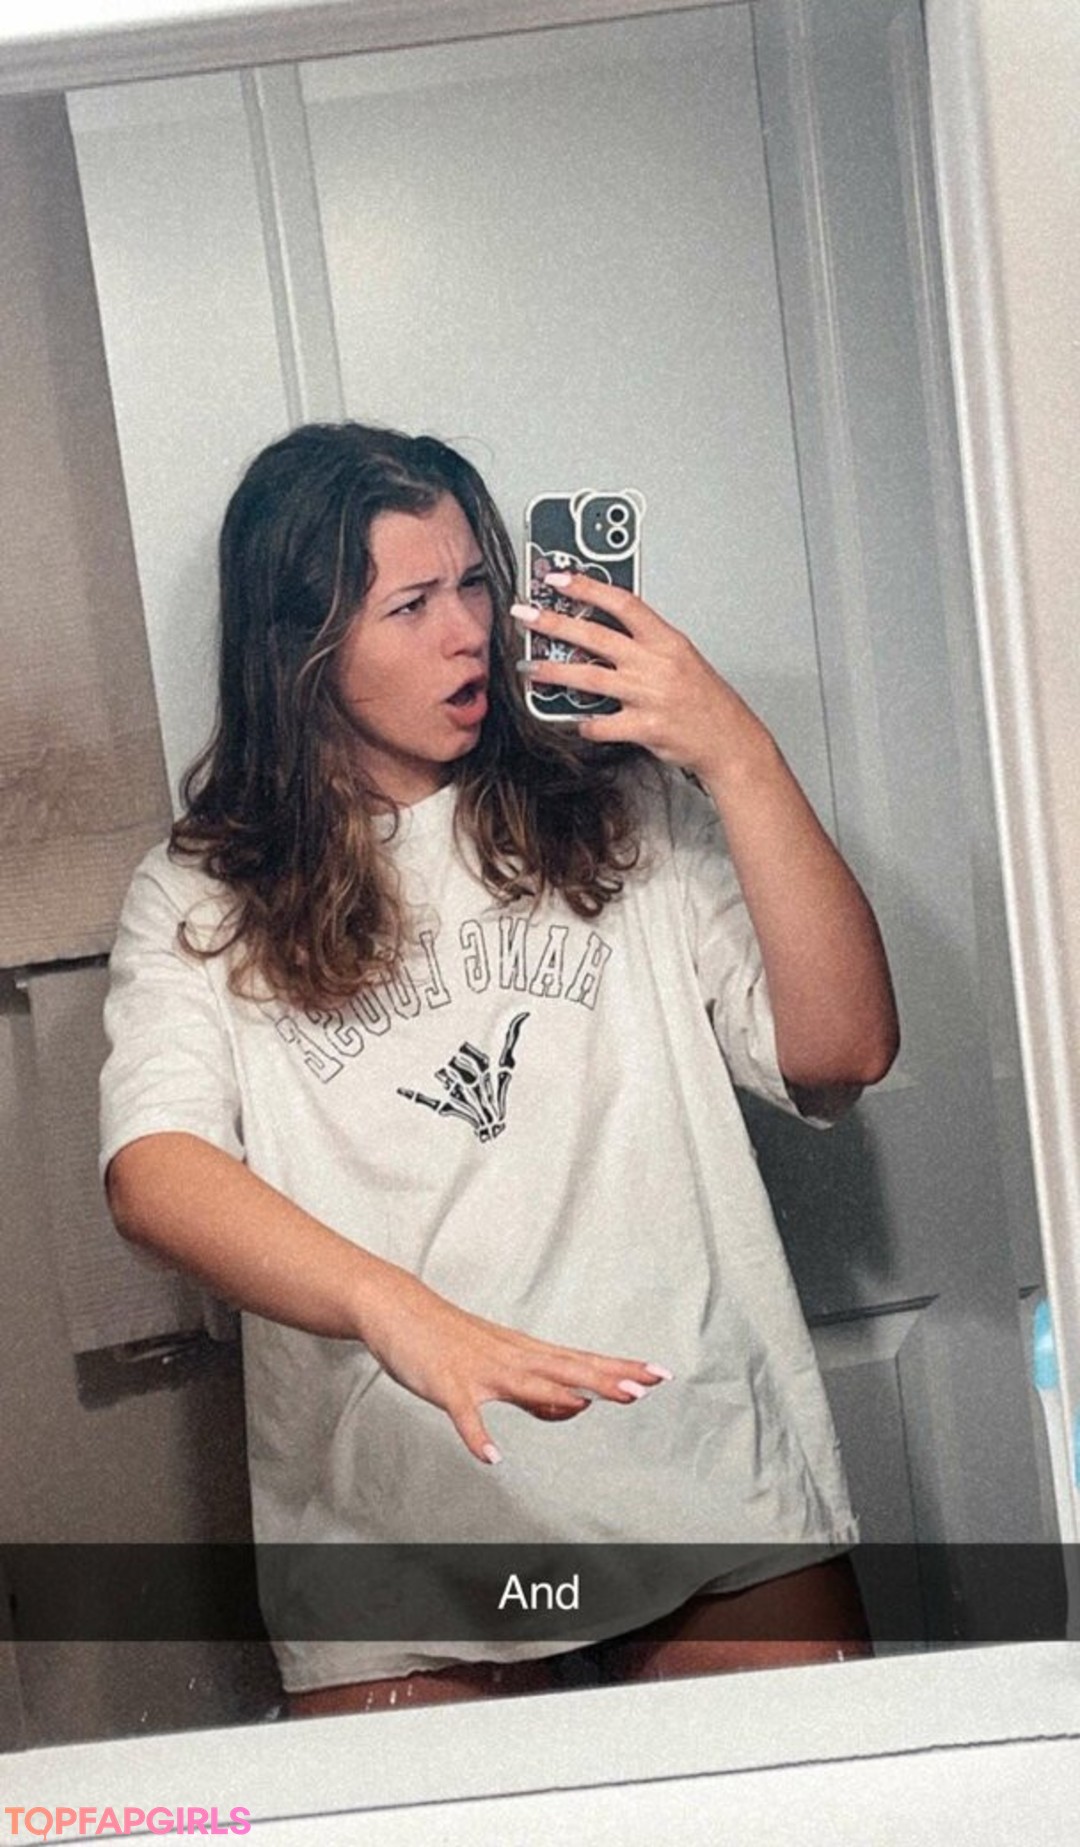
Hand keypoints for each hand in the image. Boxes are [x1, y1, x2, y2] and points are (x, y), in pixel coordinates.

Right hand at [356, 1259, 671, 1464]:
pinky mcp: (448, 1384)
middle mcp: (511, 1358)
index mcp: (526, 1353)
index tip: (659, 1373)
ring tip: (589, 1406)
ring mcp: (479, 1370)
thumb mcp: (502, 1361)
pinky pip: (465, 1414)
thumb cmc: (451, 1338)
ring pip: (525, 1383)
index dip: (620, 1368)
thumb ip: (537, 1390)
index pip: (583, 1361)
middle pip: (566, 1367)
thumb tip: (574, 1409)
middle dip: (605, 1378)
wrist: (398, 1307)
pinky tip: (491, 1457)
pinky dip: (478, 1435)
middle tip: (645, 1386)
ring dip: (556, 1395)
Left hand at [514, 572, 767, 783]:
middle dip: (553, 623)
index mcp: (666, 641)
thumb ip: (646, 643)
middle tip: (526, 616)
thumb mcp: (681, 658)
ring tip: (530, 668)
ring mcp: (649, 696)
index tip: (559, 578)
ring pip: (589, 678)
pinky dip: (586, 725)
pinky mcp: (645, 728)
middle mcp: (655, 664)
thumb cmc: (706, 701)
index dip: (587, 587)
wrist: (730, 740)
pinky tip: (578, 722)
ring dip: (554, 672)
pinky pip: (602, 725)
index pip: (622, 603)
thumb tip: (605, 630)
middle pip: (595, 635)